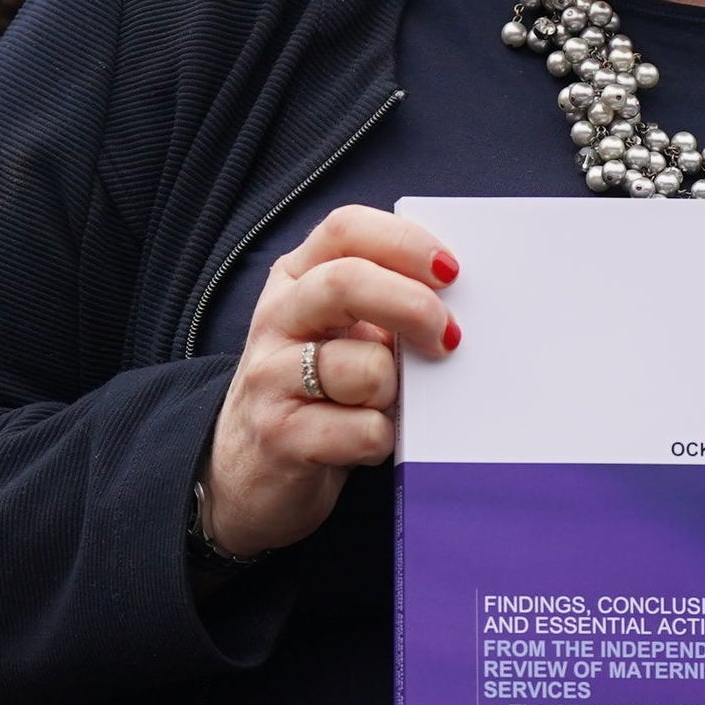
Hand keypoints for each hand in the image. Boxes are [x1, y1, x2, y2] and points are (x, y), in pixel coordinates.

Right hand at [200, 204, 459, 557]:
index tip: (451, 272)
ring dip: (395, 390)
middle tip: (448, 337)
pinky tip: (366, 440)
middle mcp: (277, 318)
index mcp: (297, 279)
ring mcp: (271, 377)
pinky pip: (363, 430)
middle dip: (413, 306)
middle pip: (346, 283)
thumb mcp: (338, 334)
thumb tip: (457, 300)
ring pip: (364, 366)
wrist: (247, 474)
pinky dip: (382, 438)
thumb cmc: (314, 394)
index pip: (345, 230)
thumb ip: (382, 306)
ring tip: (384, 404)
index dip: (404, 242)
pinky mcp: (280, 435)